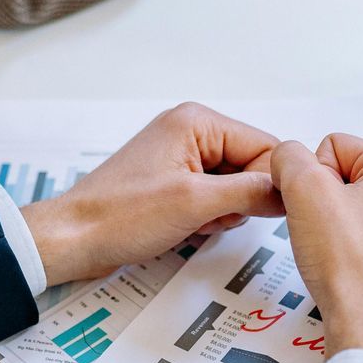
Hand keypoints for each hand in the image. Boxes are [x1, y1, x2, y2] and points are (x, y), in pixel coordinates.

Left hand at [22, 104, 282, 287]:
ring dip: (223, 212)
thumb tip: (289, 191)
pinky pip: (212, 198)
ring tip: (192, 222)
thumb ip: (250, 192)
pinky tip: (184, 228)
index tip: (257, 211)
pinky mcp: (173, 182)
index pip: (265, 147)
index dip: (268, 184)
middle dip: (240, 200)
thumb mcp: (196, 203)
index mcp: (197, 121)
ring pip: (234, 186)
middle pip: (251, 166)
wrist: (73, 240)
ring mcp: (180, 157)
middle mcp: (190, 131)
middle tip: (210, 216)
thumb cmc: (119, 216)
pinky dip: (207, 217)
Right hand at [269, 135, 362, 362]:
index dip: (311, 176)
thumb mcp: (304, 190)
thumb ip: (289, 158)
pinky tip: (342, 269)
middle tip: (321, 232)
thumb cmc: (347, 264)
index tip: (317, 208)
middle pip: (343, 178)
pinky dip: (345, 251)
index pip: (333, 147)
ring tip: (332, 253)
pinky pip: (361, 241)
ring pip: (350, 211)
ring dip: (331, 227)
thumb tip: (287, 158)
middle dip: (322, 202)